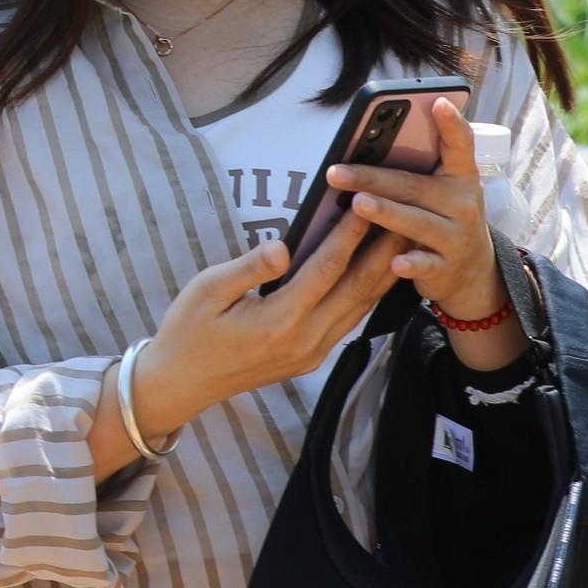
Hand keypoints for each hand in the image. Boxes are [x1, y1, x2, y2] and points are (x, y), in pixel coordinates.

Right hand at [127, 202, 405, 447]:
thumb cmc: (187, 331)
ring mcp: (313, 352)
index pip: (326, 269)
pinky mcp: (312, 358)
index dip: (350, 235)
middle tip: (405, 217)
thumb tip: (282, 246)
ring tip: (401, 241)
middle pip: (358, 288)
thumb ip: (246, 268)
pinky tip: (377, 275)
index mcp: (279, 320)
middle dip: (383, 250)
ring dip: (384, 273)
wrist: (182, 383)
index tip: (366, 204)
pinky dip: (369, 295)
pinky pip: (351, 321)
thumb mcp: (205, 291)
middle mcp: (305, 339)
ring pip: (362, 307)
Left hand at [328, 98, 518, 358]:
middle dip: (372, 178)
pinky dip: (411, 263)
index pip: (459, 146)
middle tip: (336, 172)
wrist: (472, 271)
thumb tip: (364, 141)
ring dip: (387, 213)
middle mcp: (463, 203)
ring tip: (359, 203)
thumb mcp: (439, 191)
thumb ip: (415, 170)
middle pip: (413, 186)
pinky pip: (426, 264)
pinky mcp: (446, 267)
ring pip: (417, 222)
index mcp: (460, 177)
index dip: (451, 124)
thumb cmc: (442, 218)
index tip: (438, 102)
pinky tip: (395, 263)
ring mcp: (457, 236)